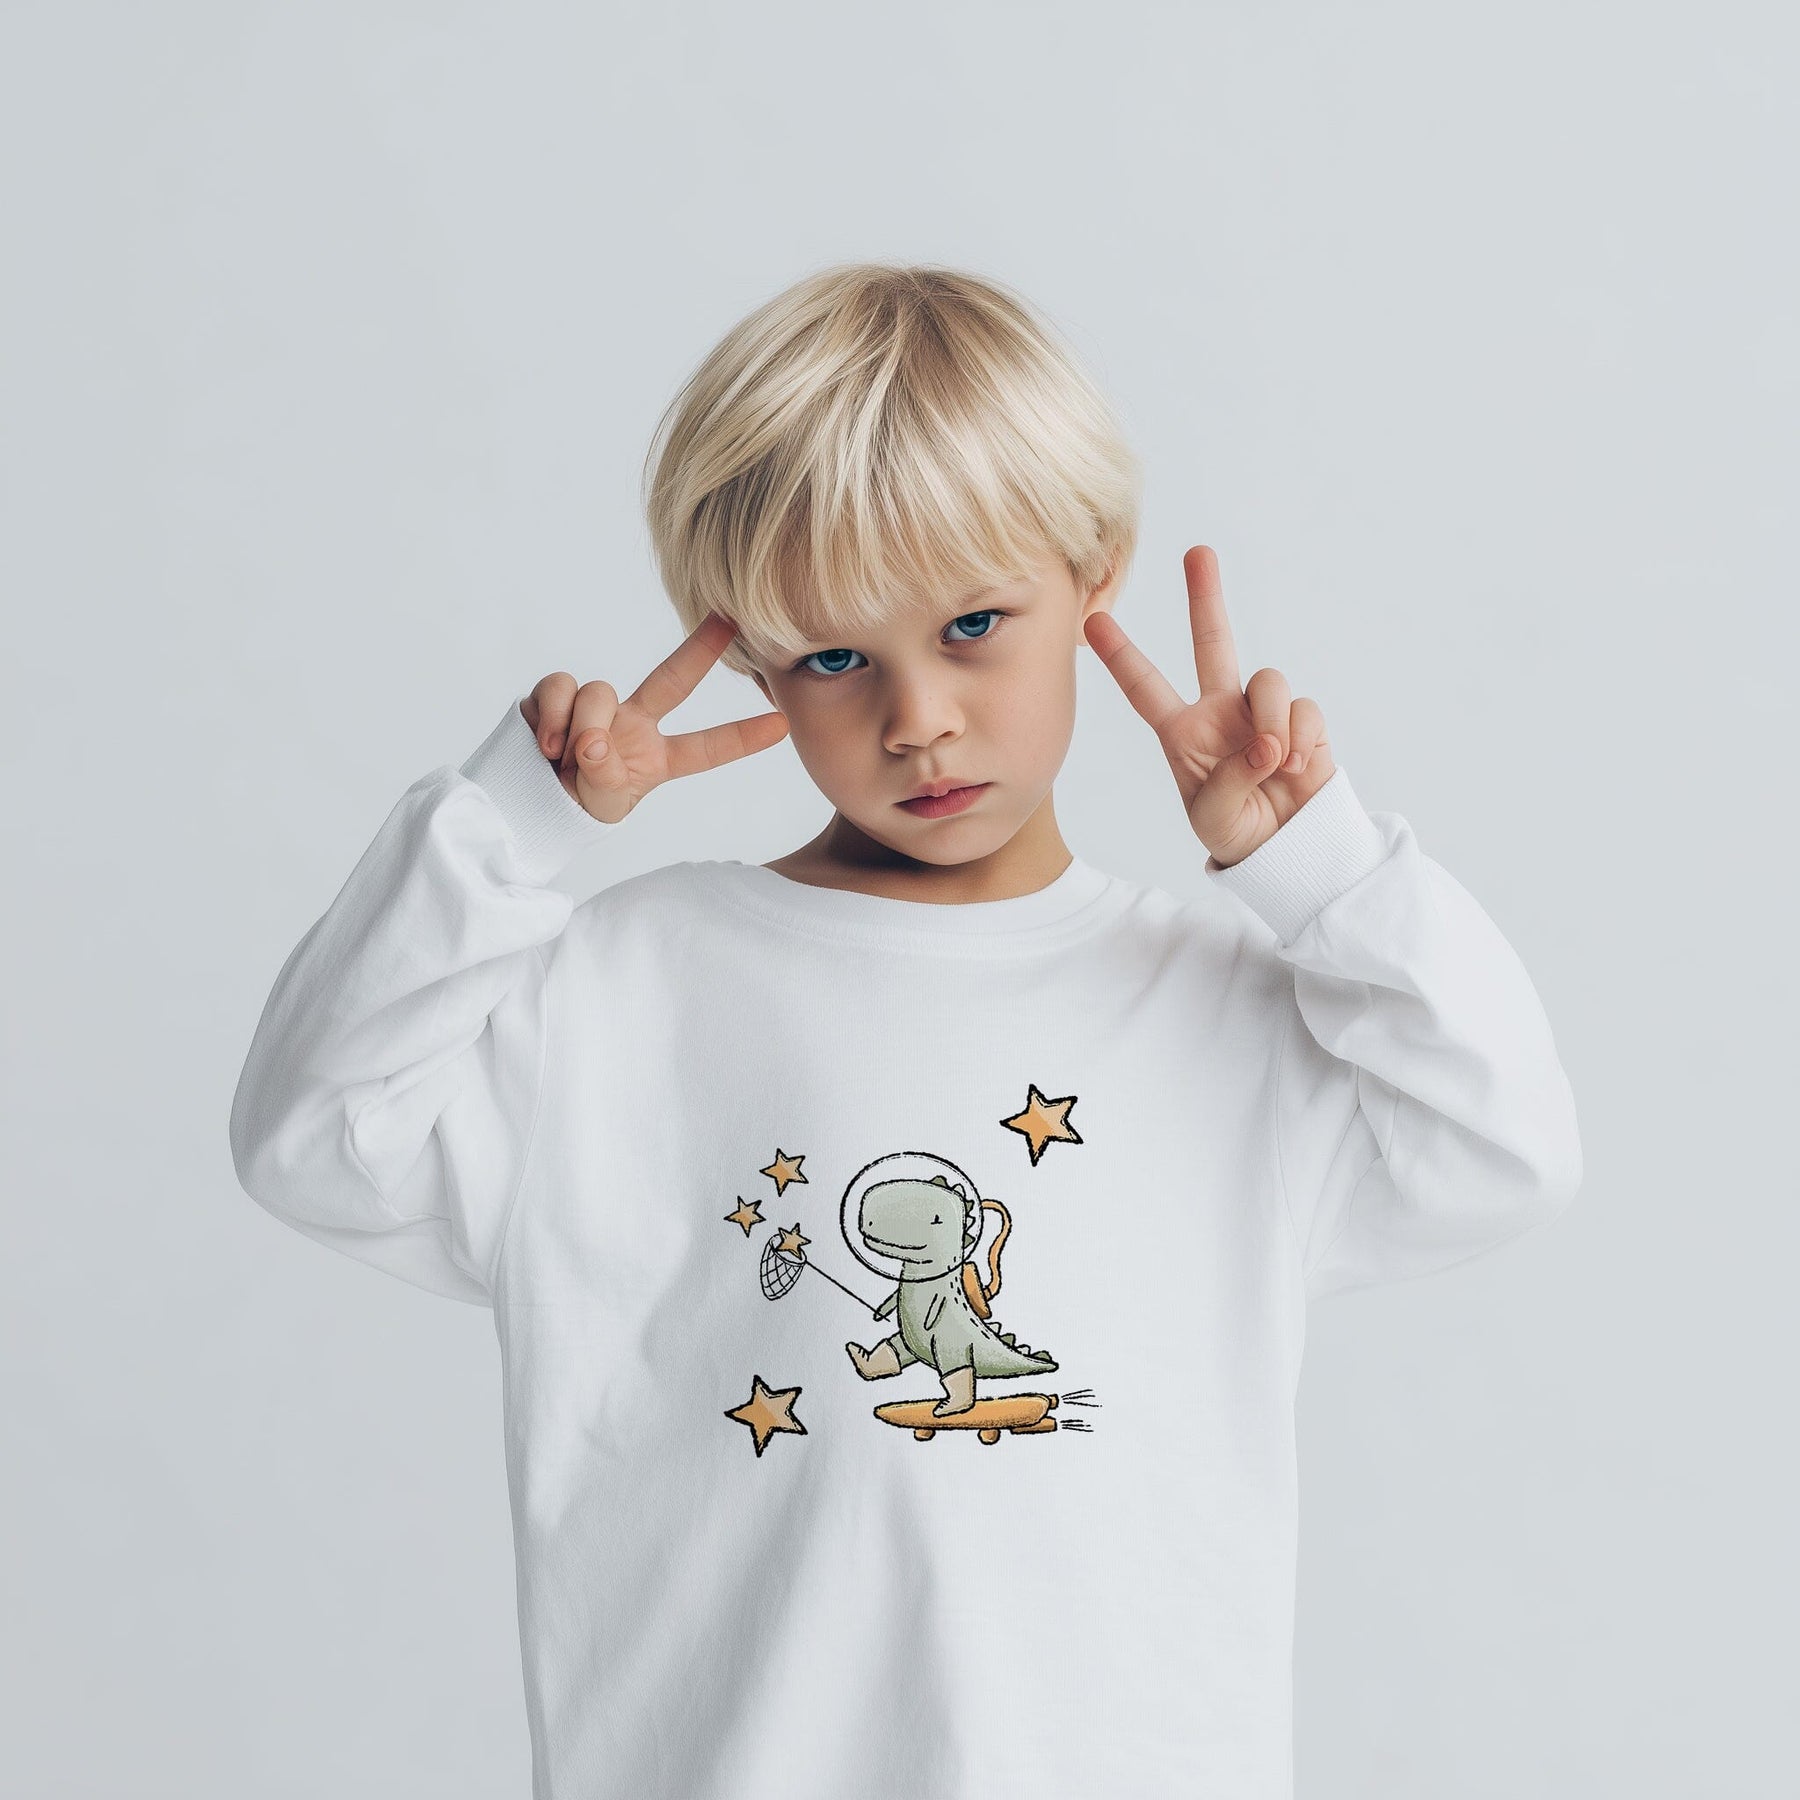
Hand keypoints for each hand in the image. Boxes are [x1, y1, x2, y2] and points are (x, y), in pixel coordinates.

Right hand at [519, 612, 788, 824]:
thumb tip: (594, 740)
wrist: (523, 801)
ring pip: (599, 691)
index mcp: (657, 757)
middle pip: (672, 679)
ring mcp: (595, 706)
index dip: (743, 738)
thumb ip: (605, 777)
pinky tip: (544, 743)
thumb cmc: (573, 807)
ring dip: (581, 725)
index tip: (784, 725)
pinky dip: (550, 715)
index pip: (707, 748)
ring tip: (564, 757)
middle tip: (730, 620)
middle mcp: (633, 723)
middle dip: (700, 647)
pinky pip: (559, 687)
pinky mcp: (556, 695)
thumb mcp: (601, 805)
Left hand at [1084, 546, 1335, 866]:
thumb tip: (1267, 744)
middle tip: (1197, 553)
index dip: (1121, 656)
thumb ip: (1230, 779)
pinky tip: (1298, 768)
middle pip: (1212, 643)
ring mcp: (1262, 712)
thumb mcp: (1213, 816)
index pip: (1146, 688)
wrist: (1286, 849)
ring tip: (1274, 764)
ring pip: (1268, 681)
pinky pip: (1305, 709)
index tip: (1092, 619)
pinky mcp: (1303, 721)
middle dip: (1205, 598)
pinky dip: (1303, 739)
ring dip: (1272, 720)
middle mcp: (1220, 711)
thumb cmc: (1236, 832)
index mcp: (1183, 732)